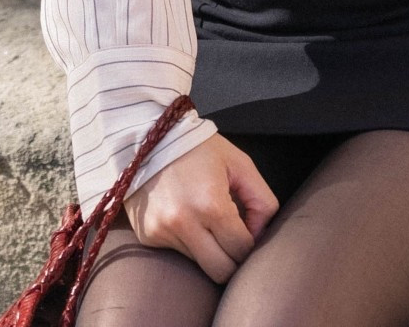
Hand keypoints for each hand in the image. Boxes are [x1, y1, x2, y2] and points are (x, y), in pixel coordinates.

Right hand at [123, 132, 278, 281]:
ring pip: (199, 265)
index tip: (247, 231)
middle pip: (221, 272)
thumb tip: (259, 236)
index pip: (241, 250)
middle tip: (231, 238)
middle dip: (232, 259)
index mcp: (211, 204)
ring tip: (204, 220)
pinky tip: (184, 215)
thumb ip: (262, 201)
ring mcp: (162, 232)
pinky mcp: (148, 236)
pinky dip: (186, 242)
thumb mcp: (239, 163)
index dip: (250, 244)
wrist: (147, 135)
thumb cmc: (198, 148)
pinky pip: (177, 253)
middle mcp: (184, 223)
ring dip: (208, 250)